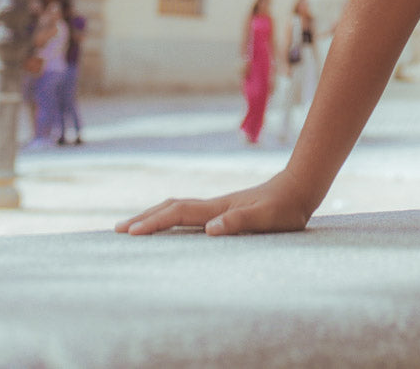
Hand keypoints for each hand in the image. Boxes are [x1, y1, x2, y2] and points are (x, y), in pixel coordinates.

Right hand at [115, 170, 312, 236]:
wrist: (300, 187)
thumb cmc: (286, 209)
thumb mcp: (267, 219)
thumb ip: (241, 221)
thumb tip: (209, 230)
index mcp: (219, 209)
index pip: (179, 213)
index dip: (154, 222)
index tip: (130, 232)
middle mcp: (215, 205)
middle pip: (172, 207)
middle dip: (146, 218)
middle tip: (118, 231)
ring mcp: (219, 206)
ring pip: (180, 207)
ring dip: (156, 216)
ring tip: (136, 227)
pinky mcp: (226, 209)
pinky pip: (191, 213)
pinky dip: (172, 217)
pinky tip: (172, 226)